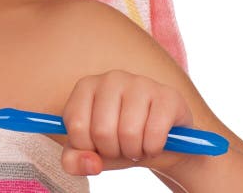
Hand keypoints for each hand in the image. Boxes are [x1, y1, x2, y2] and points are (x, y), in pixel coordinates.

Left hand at [60, 69, 193, 176]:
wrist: (161, 141)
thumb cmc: (118, 142)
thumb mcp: (91, 152)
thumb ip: (74, 160)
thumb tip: (91, 163)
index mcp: (86, 86)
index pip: (76, 126)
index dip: (88, 148)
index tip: (98, 145)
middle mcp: (111, 79)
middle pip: (102, 131)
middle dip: (112, 151)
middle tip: (121, 146)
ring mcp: (140, 83)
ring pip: (128, 133)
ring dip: (134, 152)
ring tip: (137, 144)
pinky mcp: (167, 96)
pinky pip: (154, 134)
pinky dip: (153, 149)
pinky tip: (154, 143)